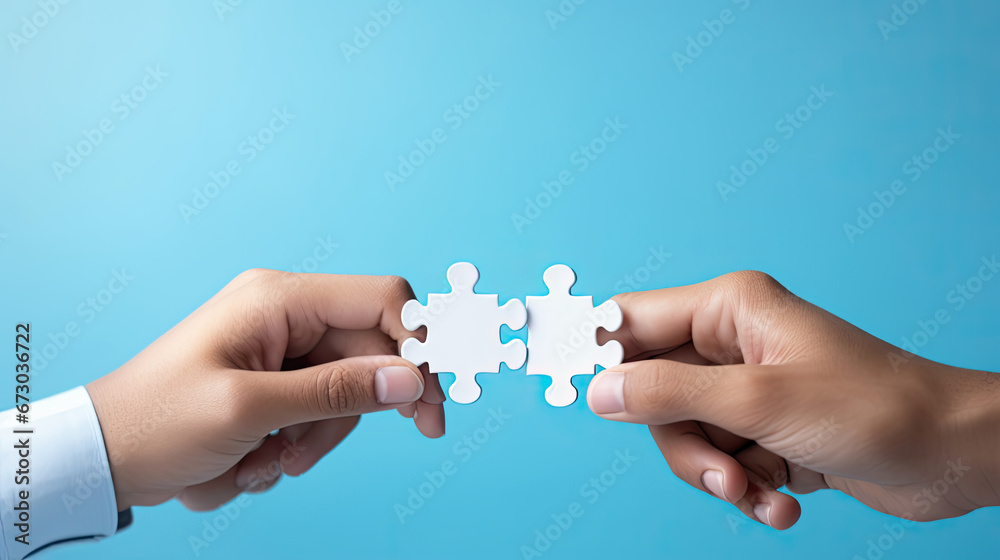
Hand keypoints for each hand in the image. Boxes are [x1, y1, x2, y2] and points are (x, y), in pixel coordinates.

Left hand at [87, 270, 445, 511]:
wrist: (102, 456)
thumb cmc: (156, 422)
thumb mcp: (250, 410)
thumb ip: (335, 393)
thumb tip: (409, 381)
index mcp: (279, 299)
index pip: (381, 299)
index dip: (417, 345)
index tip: (430, 402)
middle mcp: (285, 314)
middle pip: (370, 351)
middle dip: (361, 408)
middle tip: (400, 441)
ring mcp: (279, 348)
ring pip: (347, 389)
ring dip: (323, 435)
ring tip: (276, 463)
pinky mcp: (273, 380)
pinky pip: (318, 408)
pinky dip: (301, 441)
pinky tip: (261, 460)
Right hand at [587, 271, 999, 528]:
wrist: (952, 454)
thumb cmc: (872, 406)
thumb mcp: (757, 402)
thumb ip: (668, 394)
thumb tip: (597, 390)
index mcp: (727, 310)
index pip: (631, 321)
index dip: (594, 351)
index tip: (559, 380)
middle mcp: (732, 346)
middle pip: (654, 394)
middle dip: (683, 446)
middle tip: (722, 474)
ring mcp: (749, 390)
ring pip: (686, 437)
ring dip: (717, 476)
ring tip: (760, 493)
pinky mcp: (768, 431)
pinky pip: (724, 462)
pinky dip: (747, 489)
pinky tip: (782, 502)